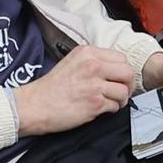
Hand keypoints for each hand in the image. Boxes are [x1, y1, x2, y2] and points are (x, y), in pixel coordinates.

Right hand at [14, 46, 133, 134]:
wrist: (34, 105)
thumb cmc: (51, 87)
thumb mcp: (72, 62)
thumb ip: (93, 61)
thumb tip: (114, 69)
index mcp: (87, 53)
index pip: (121, 58)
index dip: (122, 71)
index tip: (118, 79)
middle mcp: (92, 65)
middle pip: (127, 72)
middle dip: (127, 84)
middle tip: (120, 92)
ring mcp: (94, 84)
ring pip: (124, 91)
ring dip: (120, 99)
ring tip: (110, 102)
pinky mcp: (95, 103)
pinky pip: (115, 106)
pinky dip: (111, 109)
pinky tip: (101, 109)